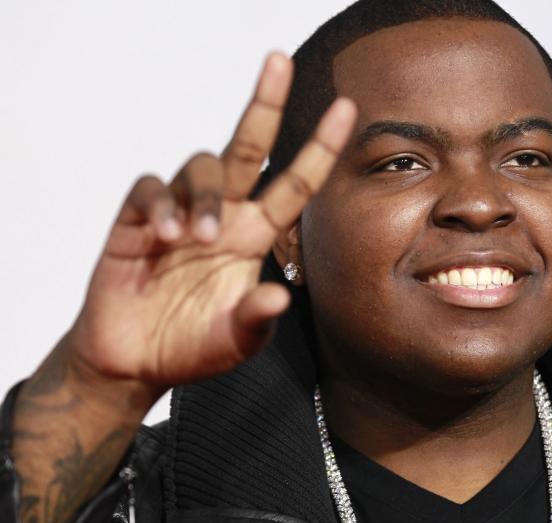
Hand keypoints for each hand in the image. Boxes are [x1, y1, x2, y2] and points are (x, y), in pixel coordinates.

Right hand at [68, 52, 355, 391]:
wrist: (134, 361)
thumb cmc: (192, 345)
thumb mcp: (236, 339)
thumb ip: (256, 318)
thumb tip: (280, 296)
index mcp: (255, 236)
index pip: (295, 185)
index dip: (319, 148)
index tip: (345, 108)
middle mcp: (224, 215)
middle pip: (248, 146)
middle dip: (264, 103)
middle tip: (279, 61)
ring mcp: (180, 213)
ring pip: (201, 166)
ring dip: (205, 195)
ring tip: (197, 239)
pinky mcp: (137, 221)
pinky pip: (151, 190)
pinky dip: (162, 204)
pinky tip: (167, 235)